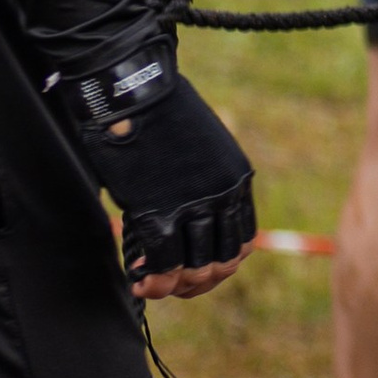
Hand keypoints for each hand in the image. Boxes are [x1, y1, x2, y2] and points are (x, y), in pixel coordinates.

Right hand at [59, 38, 256, 302]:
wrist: (135, 91)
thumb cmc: (162, 115)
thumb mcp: (203, 149)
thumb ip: (205, 185)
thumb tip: (190, 224)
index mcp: (238, 179)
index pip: (242, 241)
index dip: (221, 265)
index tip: (198, 271)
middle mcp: (223, 196)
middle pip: (222, 262)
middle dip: (198, 282)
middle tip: (172, 286)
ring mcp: (193, 205)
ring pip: (194, 268)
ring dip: (174, 286)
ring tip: (153, 286)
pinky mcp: (159, 211)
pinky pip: (164, 262)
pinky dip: (153, 279)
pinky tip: (139, 280)